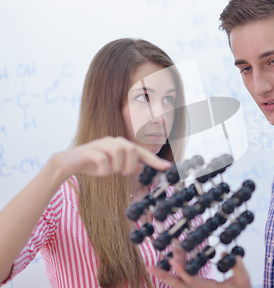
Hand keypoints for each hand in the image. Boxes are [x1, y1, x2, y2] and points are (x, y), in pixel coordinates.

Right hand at [51, 136, 171, 179]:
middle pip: (131, 149)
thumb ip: (126, 166)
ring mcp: (100, 144)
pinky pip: (104, 160)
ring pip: (119, 153)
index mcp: (119, 144)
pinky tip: (100, 172)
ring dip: (116, 167)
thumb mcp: (112, 167)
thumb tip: (140, 168)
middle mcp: (112, 141)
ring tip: (110, 171)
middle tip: (123, 173)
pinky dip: (105, 170)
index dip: (154, 160)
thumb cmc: (91, 165)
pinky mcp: (89, 150)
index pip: (141, 151)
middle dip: (130, 165)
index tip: (167, 167)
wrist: (66, 164)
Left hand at [147, 239, 251, 287]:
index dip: (181, 270)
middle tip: (149, 267)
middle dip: (163, 276)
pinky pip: (183, 284)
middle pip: (177, 285)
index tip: (171, 260)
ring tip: (154, 266)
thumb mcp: (243, 280)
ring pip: (178, 285)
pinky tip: (169, 268)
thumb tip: (225, 252)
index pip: (191, 279)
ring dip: (167, 274)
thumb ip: (236, 266)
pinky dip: (175, 276)